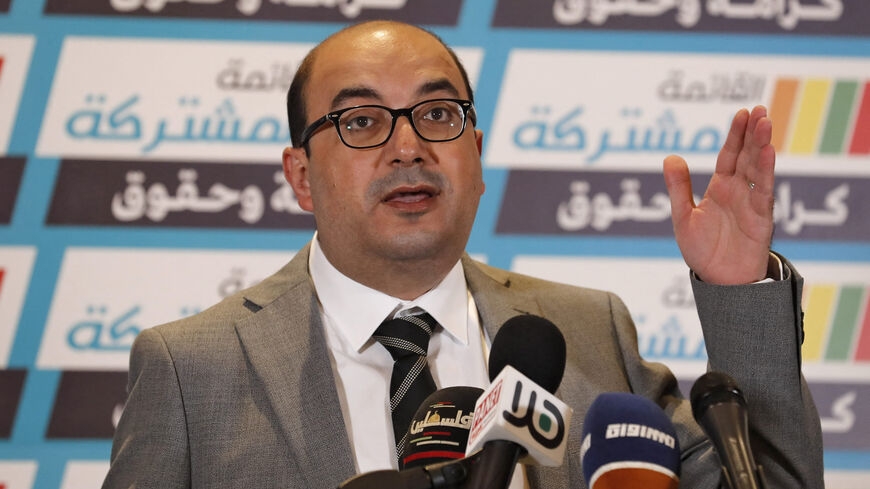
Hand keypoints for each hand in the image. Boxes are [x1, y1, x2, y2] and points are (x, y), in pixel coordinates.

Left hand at [663, 106, 774, 284]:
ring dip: (761, 146)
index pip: (729, 155)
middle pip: (746, 157)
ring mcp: (751, 204)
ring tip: (765, 123)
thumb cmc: (702, 250)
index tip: (743, 112)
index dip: (735, 135)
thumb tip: (670, 156)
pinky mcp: (761, 219)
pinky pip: (763, 192)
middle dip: (753, 134)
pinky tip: (768, 152)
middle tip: (759, 110)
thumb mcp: (683, 217)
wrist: (719, 282)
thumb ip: (678, 188)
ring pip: (757, 169)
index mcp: (719, 188)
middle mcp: (738, 192)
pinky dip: (765, 172)